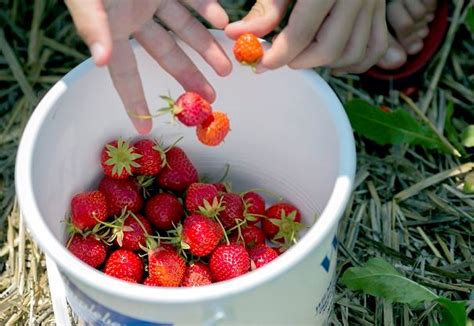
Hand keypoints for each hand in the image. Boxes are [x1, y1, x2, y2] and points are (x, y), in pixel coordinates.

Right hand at [65, 0, 231, 133]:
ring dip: (207, 47)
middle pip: (166, 55)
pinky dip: (209, 8)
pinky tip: (224, 21)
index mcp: (115, 28)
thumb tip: (101, 61)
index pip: (125, 74)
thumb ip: (93, 25)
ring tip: (226, 69)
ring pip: (185, 29)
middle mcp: (136, 17)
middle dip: (188, 76)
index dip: (133, 102)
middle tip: (210, 98)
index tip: (145, 128)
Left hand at [225, 0, 387, 74]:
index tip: (260, 63)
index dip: (277, 55)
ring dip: (324, 64)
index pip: (301, 33)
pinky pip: (374, 47)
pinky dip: (355, 61)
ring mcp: (373, 3)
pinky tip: (332, 60)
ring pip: (352, 53)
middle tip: (279, 58)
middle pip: (328, 48)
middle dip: (299, 61)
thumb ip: (267, 8)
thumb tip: (240, 35)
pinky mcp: (381, 8)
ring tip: (302, 56)